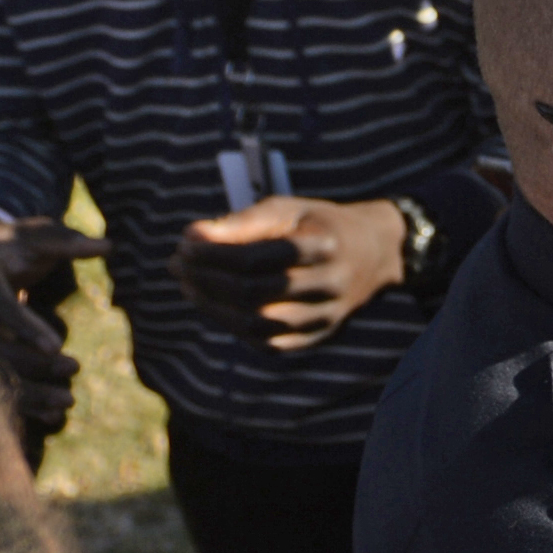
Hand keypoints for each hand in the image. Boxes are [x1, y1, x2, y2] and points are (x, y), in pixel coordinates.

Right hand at [0, 217, 103, 392]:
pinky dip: (22, 403)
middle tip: (76, 367)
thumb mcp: (35, 236)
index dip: (24, 327)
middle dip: (31, 362)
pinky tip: (54, 416)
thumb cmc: (12, 246)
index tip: (56, 346)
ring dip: (28, 392)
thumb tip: (107, 245)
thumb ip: (67, 241)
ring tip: (69, 401)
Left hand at [174, 196, 409, 349]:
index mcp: (323, 244)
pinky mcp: (320, 336)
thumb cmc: (319, 224)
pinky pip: (271, 344)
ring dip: (215, 309)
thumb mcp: (288, 208)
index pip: (255, 257)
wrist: (374, 254)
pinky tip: (215, 307)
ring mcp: (327, 316)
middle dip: (207, 280)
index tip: (184, 243)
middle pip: (254, 293)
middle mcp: (330, 284)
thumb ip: (242, 222)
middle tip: (178, 264)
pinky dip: (236, 327)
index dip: (212, 254)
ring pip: (260, 326)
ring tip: (189, 286)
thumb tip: (192, 238)